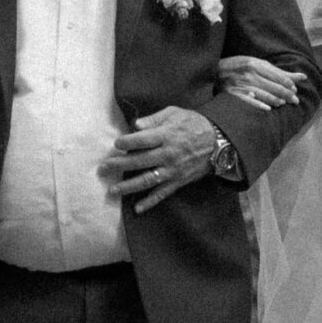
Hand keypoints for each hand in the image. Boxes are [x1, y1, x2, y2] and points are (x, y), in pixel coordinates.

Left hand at [101, 106, 216, 214]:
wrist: (218, 142)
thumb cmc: (193, 124)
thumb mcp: (175, 113)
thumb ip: (154, 119)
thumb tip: (136, 126)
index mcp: (167, 135)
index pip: (142, 140)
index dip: (127, 142)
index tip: (116, 144)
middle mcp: (168, 154)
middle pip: (140, 161)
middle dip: (119, 165)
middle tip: (103, 168)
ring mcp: (173, 170)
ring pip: (147, 180)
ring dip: (129, 186)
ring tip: (113, 191)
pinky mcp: (178, 181)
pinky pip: (162, 193)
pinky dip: (150, 202)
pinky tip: (137, 209)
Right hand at [218, 56, 303, 110]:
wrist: (213, 72)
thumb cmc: (239, 67)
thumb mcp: (257, 64)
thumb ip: (278, 71)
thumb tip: (302, 77)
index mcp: (254, 64)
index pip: (276, 75)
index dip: (287, 83)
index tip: (295, 89)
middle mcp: (248, 74)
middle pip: (272, 86)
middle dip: (286, 94)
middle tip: (295, 101)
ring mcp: (240, 85)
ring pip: (262, 94)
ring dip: (275, 99)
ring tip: (283, 103)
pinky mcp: (232, 94)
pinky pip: (248, 101)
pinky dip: (258, 105)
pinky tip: (268, 109)